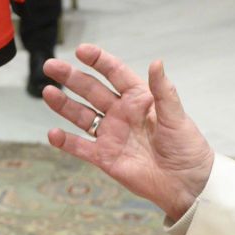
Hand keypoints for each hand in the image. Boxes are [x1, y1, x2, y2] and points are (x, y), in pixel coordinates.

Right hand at [42, 44, 214, 218]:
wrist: (187, 183)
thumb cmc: (187, 147)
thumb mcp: (176, 116)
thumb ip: (163, 90)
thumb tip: (156, 62)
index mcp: (139, 98)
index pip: (114, 73)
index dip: (98, 60)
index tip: (81, 51)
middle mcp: (121, 113)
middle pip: (91, 90)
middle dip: (71, 77)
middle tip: (51, 66)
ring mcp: (111, 135)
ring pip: (81, 116)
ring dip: (64, 105)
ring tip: (47, 92)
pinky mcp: (105, 157)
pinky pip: (81, 147)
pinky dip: (66, 142)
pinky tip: (53, 134)